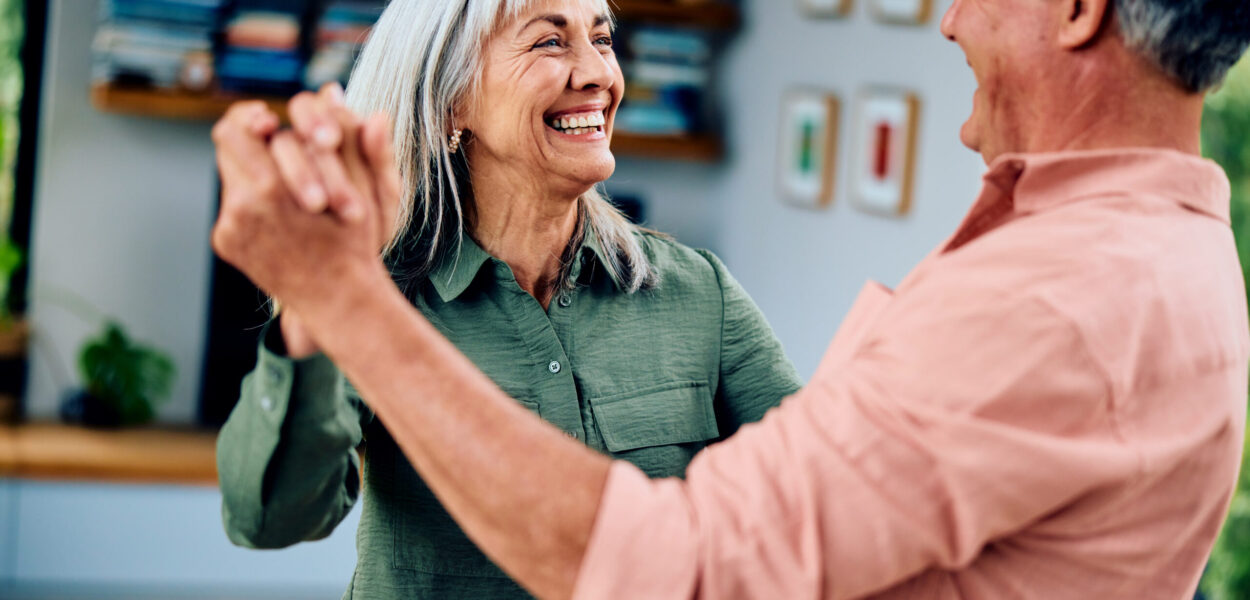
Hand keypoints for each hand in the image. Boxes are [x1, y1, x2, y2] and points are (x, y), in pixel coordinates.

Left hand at [210, 98, 398, 335]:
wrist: (338, 300)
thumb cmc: (356, 242)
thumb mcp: (365, 188)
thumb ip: (348, 137)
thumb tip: (334, 92)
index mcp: (272, 189)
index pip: (237, 128)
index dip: (253, 118)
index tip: (272, 123)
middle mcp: (242, 207)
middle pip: (227, 145)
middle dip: (252, 140)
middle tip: (273, 139)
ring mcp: (230, 227)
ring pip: (231, 175)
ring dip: (256, 172)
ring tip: (288, 185)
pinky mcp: (225, 242)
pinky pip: (231, 206)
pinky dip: (254, 204)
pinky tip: (282, 217)